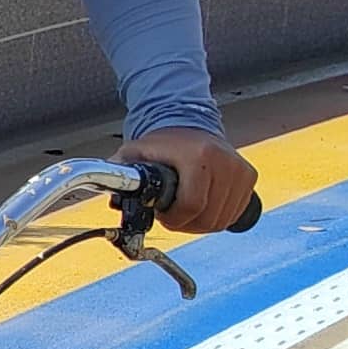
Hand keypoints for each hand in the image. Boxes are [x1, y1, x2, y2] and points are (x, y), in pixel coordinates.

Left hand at [118, 126, 256, 234]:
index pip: (191, 206)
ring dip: (200, 222)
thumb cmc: (162, 145)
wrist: (188, 125)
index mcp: (199, 157)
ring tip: (186, 206)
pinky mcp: (248, 176)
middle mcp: (225, 162)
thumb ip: (116, 172)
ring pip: (221, 220)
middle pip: (207, 218)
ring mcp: (240, 169)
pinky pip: (234, 213)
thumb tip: (99, 186)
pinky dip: (216, 216)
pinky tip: (202, 204)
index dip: (174, 219)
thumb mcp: (134, 154)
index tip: (164, 214)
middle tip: (172, 213)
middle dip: (185, 223)